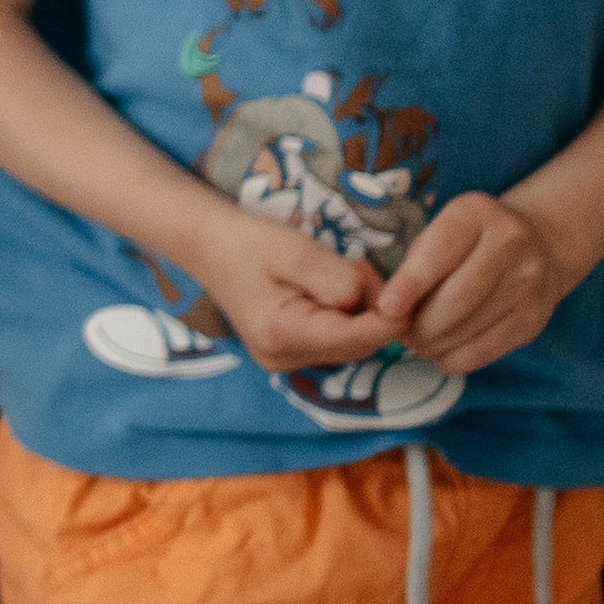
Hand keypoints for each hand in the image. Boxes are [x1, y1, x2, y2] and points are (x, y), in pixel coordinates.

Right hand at [185, 205, 407, 372]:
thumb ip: (340, 279)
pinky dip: (342, 318)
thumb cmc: (248, 241)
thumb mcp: (297, 249)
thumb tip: (382, 305)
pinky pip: (334, 342)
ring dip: (359, 313)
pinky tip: (327, 290)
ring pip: (350, 345)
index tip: (395, 283)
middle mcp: (284, 360)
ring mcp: (285, 362)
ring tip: (342, 273)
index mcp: (282, 334)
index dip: (389, 314)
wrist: (207, 245)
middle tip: (362, 268)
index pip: (359, 339)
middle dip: (374, 310)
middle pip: (358, 345)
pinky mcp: (288, 355)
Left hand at [376, 191, 569, 374]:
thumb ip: (416, 262)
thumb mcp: (442, 231)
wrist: (538, 242)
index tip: (386, 308)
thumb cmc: (470, 239)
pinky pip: (490, 348)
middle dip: (422, 323)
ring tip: (417, 343)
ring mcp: (528, 283)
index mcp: (476, 214)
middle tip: (401, 333)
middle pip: (459, 296)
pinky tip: (442, 354)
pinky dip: (458, 358)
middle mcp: (509, 245)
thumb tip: (388, 309)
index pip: (440, 252)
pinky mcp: (534, 318)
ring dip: (436, 343)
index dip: (410, 284)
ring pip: (473, 326)